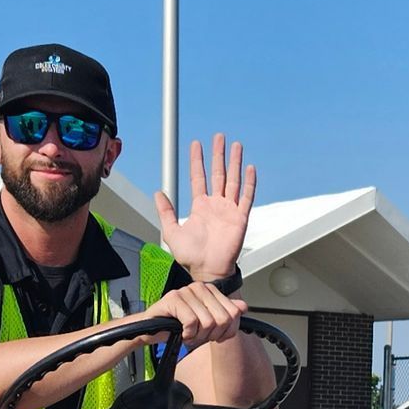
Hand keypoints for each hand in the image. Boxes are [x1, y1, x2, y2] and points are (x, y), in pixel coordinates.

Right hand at [152, 280, 246, 348]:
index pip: (234, 313)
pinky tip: (182, 332)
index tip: (214, 335)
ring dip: (197, 336)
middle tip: (199, 336)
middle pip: (222, 319)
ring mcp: (186, 292)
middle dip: (211, 335)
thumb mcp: (208, 325)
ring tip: (189, 334)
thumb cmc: (180, 327)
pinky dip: (187, 334)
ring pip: (207, 322)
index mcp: (210, 291)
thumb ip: (226, 315)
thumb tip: (243, 307)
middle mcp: (200, 288)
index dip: (226, 331)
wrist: (153, 330)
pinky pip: (191, 322)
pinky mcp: (173, 299)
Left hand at [153, 135, 255, 281]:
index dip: (197, 161)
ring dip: (234, 163)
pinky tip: (250, 169)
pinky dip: (249, 183)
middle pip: (218, 174)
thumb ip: (166, 212)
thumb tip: (158, 193)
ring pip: (233, 181)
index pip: (199, 177)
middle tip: (219, 137)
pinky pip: (246, 197)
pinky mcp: (240, 218)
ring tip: (236, 146)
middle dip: (218, 155)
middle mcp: (216, 205)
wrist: (208, 271)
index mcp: (201, 207)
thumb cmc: (191, 258)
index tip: (196, 145)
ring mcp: (229, 210)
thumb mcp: (172, 232)